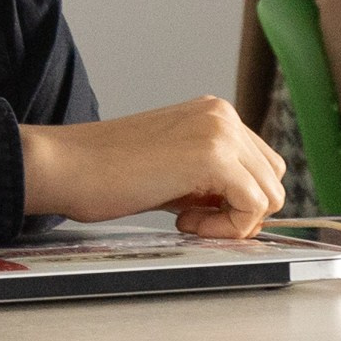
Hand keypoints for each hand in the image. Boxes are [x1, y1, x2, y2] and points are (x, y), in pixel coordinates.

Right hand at [19, 97, 288, 238]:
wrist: (67, 165)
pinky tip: (184, 221)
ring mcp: (220, 131)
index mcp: (214, 113)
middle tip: (193, 219)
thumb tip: (242, 207)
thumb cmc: (108, 172)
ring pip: (269, 193)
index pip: (260, 163)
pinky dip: (227, 227)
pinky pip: (253, 206)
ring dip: (233, 220)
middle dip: (241, 209)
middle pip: (272, 177)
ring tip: (185, 219)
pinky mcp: (213, 156)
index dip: (237, 199)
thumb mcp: (173, 169)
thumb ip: (210, 178)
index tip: (197, 211)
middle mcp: (223, 115)